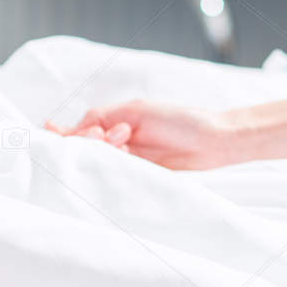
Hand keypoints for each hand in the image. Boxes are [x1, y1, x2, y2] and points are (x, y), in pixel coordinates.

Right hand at [45, 101, 247, 169]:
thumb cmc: (181, 120)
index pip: (79, 129)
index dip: (73, 134)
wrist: (214, 141)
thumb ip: (103, 116)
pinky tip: (121, 163)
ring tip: (128, 144)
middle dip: (93, 142)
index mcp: (116, 121)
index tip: (80, 133)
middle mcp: (119, 141)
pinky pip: (115, 176)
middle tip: (119, 137)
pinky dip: (112, 172)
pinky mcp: (138, 175)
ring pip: (98, 162)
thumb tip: (72, 128)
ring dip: (107, 154)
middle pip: (85, 147)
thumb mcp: (137, 110)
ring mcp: (128, 158)